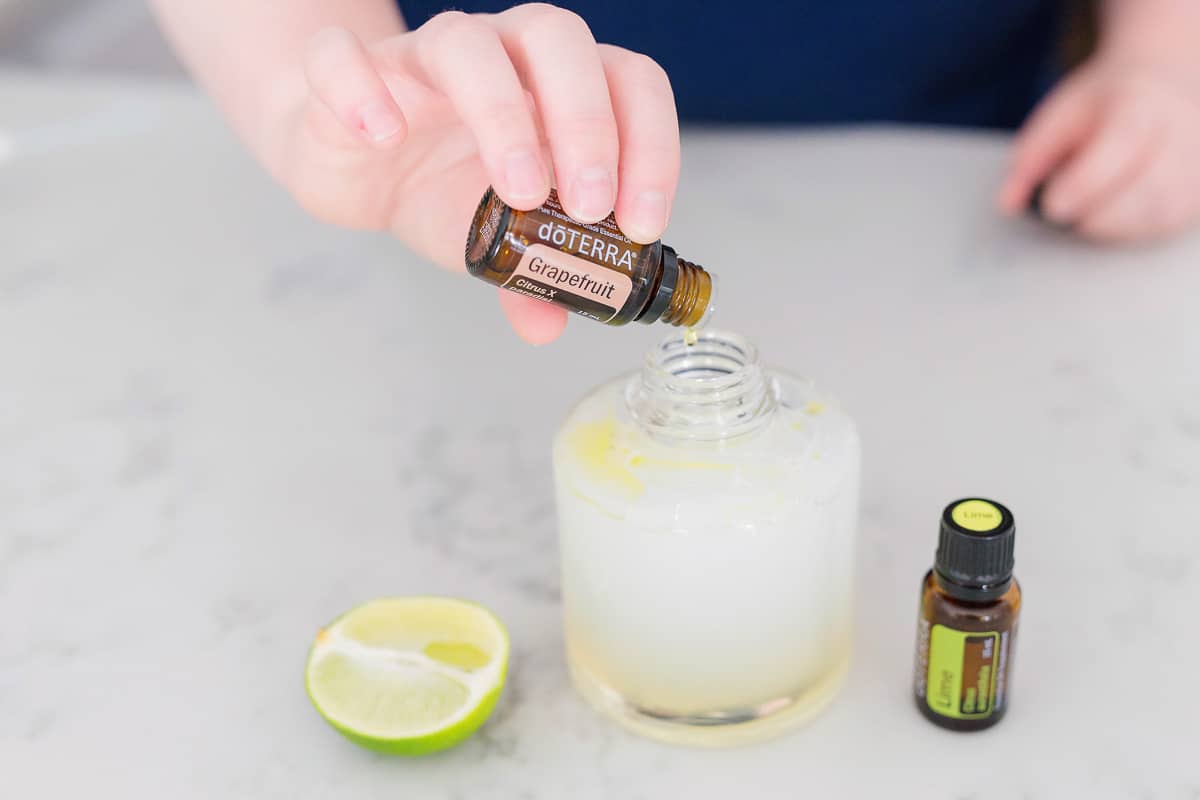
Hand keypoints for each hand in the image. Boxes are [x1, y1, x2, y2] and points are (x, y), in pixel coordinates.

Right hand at [276, 4, 679, 341]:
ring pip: (467, 43)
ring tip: (517, 193)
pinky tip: (384, 138)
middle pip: (558, 41)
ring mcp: (426, 54)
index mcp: (557, 86)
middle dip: (587, 123)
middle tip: (591, 206)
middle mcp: (503, 51)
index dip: (650, 145)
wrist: (356, 167)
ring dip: (503, 115)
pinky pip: (345, 56)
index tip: (643, 223)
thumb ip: (532, 272)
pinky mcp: (352, 69)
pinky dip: (363, 90)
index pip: (628, 83)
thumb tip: (551, 323)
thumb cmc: (441, 186)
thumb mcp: (499, 239)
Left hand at [998, 56, 1199, 242]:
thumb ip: (1031, 157)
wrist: (1162, 80)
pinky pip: (1169, 223)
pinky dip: (1132, 231)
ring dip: (1114, 226)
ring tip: (1084, 216)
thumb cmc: (1105, 103)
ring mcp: (1198, 162)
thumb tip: (1008, 203)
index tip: (1052, 207)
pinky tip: (1109, 219)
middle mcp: (1183, 129)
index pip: (1122, 142)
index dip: (1086, 182)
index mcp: (1142, 100)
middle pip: (1151, 184)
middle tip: (1062, 214)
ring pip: (1163, 211)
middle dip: (1099, 213)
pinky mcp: (1199, 192)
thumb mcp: (1059, 114)